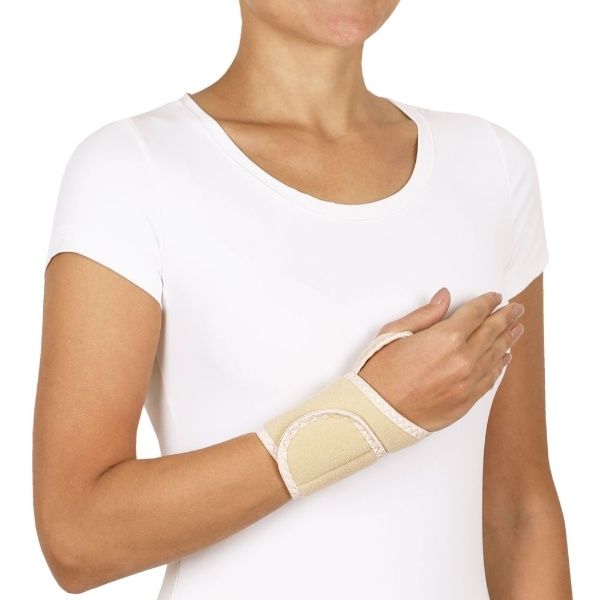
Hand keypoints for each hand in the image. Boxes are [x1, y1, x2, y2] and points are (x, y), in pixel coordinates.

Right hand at [358, 288, 524, 431]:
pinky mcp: (466, 401)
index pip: (475, 314)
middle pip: (492, 332)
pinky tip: (504, 356)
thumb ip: (425, 314)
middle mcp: (463, 359)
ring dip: (508, 339)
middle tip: (517, 308)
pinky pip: (490, 378)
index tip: (495, 297)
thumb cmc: (380, 373)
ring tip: (517, 328)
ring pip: (496, 355)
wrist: (376, 413)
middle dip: (506, 317)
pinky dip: (500, 365)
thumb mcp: (394, 333)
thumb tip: (444, 297)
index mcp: (445, 338)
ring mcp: (468, 382)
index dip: (487, 302)